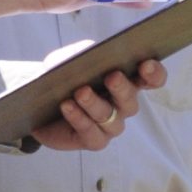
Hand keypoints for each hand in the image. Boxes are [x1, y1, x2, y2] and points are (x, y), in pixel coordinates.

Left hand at [33, 59, 164, 151]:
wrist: (37, 101)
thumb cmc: (61, 77)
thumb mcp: (68, 58)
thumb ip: (82, 53)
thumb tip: (93, 51)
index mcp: (126, 81)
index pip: (151, 80)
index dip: (154, 74)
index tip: (146, 64)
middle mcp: (122, 105)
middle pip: (131, 101)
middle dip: (122, 88)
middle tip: (112, 76)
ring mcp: (110, 125)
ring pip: (109, 117)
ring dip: (95, 104)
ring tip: (80, 92)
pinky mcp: (93, 140)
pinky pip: (91, 133)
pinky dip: (79, 118)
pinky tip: (67, 106)